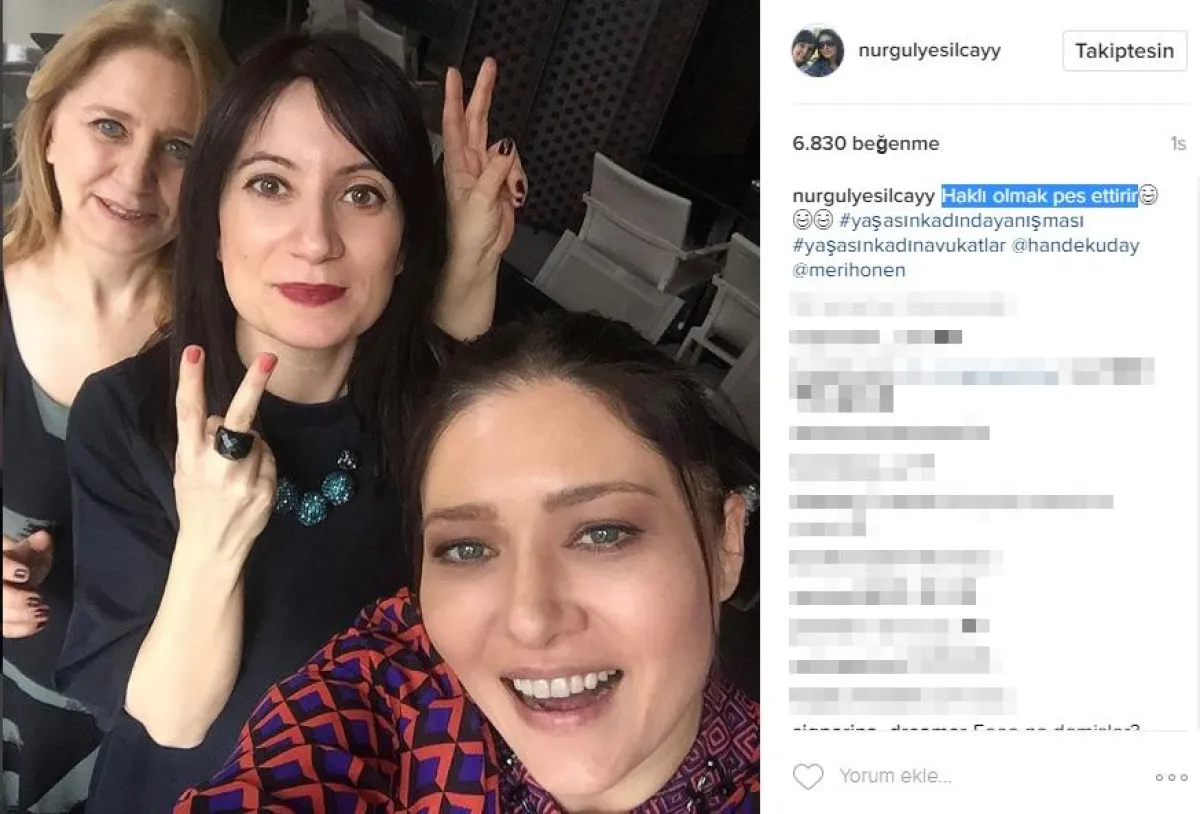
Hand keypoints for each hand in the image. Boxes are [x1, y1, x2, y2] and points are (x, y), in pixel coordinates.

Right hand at [3, 529, 52, 637]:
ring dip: (21, 617)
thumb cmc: (16, 563)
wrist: (11, 576)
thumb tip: (43, 537)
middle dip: (16, 600)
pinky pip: (5, 629)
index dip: (6, 568)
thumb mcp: (26, 551)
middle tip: (36, 599)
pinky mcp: (1, 619)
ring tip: (43, 613)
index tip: (23, 572)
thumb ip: (36, 547)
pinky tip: (39, 624)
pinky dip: (21, 629)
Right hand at [172, 346, 277, 569]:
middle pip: (238, 418)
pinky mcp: (263, 491)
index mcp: (190, 457)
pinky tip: (249, 484)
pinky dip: (263, 465)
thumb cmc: (197, 502)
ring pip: (258, 441)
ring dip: (252, 448)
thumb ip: (200, 442)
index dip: (191, 380)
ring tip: (236, 474)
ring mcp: (242, 480)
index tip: (194, 351)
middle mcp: (215, 466)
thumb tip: (220, 420)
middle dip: (253, 385)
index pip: (189, 412)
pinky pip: (269, 460)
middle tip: (269, 358)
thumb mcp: (186, 470)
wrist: (210, 548)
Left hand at [442, 57, 525, 265]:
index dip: (456, 96)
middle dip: (484, 93)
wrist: (481, 255)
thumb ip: (495, 170)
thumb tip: (508, 145)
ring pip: (507, 151)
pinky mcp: (502, 182)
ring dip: (514, 170)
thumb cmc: (469, 231)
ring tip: (508, 195)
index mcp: (457, 163)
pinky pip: (517, 169)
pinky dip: (519, 183)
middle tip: (490, 65)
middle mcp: (471, 161)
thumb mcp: (481, 199)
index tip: (454, 73)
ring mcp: (488, 170)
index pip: (455, 122)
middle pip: (479, 119)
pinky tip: (513, 200)